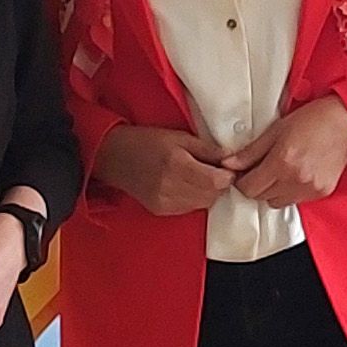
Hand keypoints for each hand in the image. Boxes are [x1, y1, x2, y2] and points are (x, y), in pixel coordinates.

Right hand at [96, 124, 238, 216]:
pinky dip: (194, 199)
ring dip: (208, 193)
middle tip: (216, 171)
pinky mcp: (160, 210)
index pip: (215, 182)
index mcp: (176, 165)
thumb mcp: (179, 136)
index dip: (227, 176)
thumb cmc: (147, 141)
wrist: (115, 157)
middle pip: (211, 196)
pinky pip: (189, 209)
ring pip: (202, 204)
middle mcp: (170, 187)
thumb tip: (230, 158)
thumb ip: (206, 149)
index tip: (227, 167)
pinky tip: (187, 185)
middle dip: (219, 185)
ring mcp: (164, 202)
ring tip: (200, 176)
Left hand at [223, 96, 346, 208]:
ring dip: (273, 191)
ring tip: (280, 171)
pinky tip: (296, 174)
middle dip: (256, 185)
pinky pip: (296, 200)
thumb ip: (251, 151)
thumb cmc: (313, 120)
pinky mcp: (321, 193)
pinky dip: (290, 191)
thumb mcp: (276, 130)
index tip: (243, 172)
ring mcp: (310, 189)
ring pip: (277, 202)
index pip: (249, 188)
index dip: (241, 180)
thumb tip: (229, 164)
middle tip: (260, 169)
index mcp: (282, 162)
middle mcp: (296, 180)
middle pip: (261, 197)